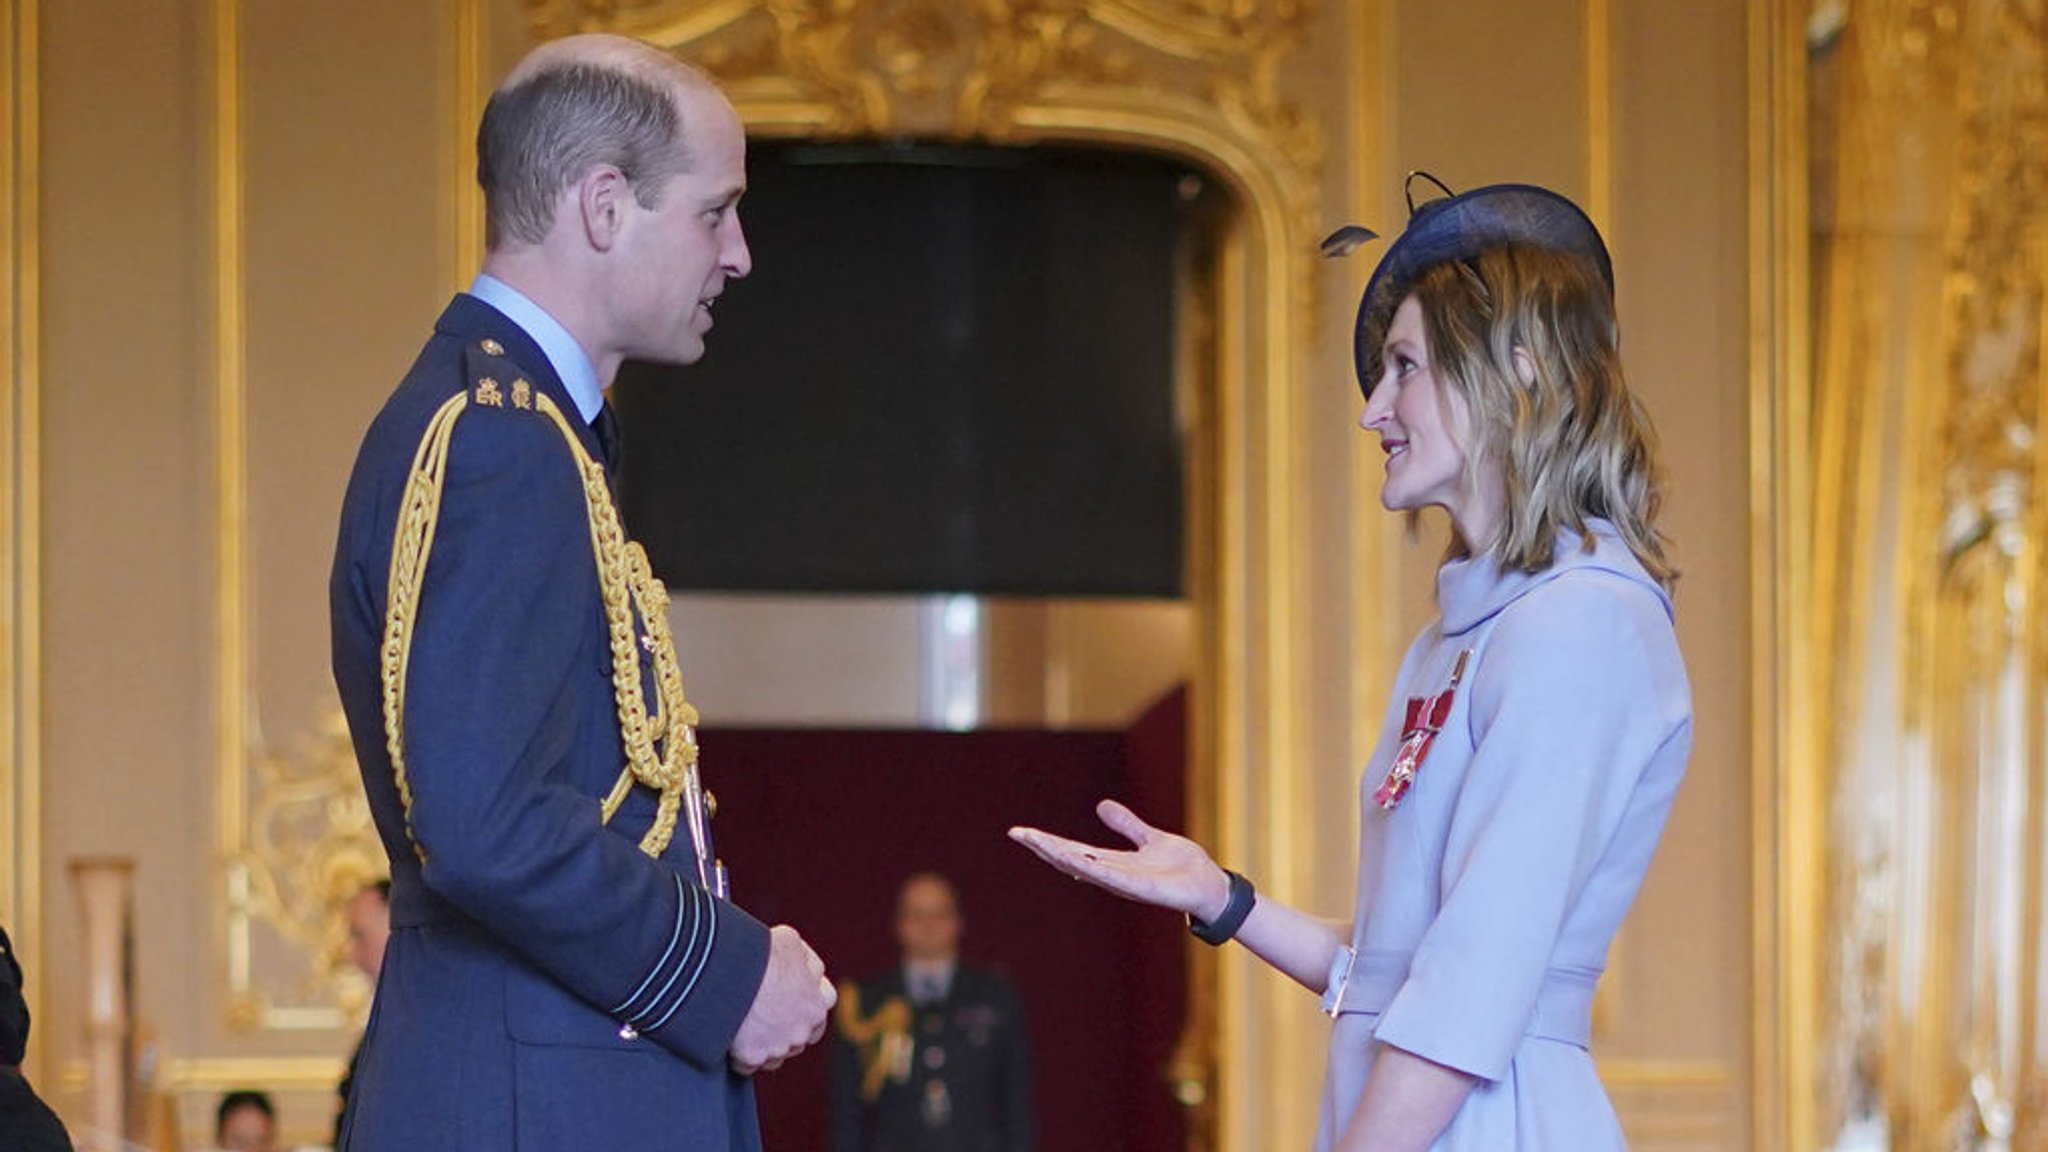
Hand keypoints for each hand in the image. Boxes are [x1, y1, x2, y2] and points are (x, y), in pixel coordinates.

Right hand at [729, 924, 835, 1073]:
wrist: (727, 975)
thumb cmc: (760, 954)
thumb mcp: (788, 940)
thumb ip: (801, 956)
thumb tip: (800, 960)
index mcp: (816, 1004)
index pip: (822, 1007)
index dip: (808, 1000)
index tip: (795, 996)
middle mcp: (801, 1031)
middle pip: (800, 1036)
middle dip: (789, 1029)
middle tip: (769, 1015)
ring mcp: (777, 1048)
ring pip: (775, 1054)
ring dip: (766, 1045)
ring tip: (746, 1025)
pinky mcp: (751, 1058)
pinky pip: (748, 1064)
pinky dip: (741, 1056)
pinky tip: (731, 1039)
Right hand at [1008, 799, 1232, 921]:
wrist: (1210, 885)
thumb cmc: (1182, 867)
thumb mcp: (1149, 837)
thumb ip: (1127, 824)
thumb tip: (1101, 805)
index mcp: (1113, 862)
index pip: (1073, 851)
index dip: (1048, 842)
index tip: (1021, 832)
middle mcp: (1113, 874)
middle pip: (1071, 860)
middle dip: (1044, 847)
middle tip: (1018, 834)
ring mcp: (1126, 883)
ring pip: (1086, 869)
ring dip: (1061, 857)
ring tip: (1037, 843)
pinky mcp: (1143, 888)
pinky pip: (1114, 878)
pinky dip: (1094, 870)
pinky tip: (1076, 862)